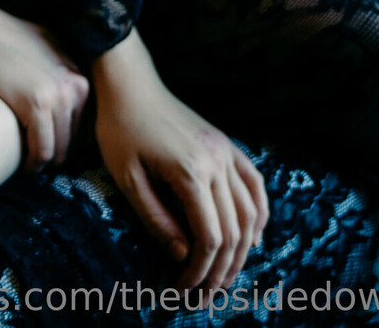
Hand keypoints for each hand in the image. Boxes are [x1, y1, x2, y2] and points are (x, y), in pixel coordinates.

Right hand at [0, 8, 89, 171]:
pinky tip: (25, 165)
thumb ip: (62, 69)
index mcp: (79, 77)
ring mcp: (59, 95)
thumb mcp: (47, 49)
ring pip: (60, 150)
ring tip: (30, 163)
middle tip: (37, 157)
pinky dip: (34, 164)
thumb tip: (66, 93)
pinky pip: (44, 151)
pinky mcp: (38, 105)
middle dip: (57, 152)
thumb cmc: (6, 41)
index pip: (82, 126)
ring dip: (45, 161)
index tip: (48, 146)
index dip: (64, 140)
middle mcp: (76, 86)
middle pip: (74, 140)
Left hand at [93, 31, 267, 293]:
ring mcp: (226, 150)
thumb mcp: (127, 178)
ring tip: (225, 274)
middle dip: (222, 270)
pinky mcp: (226, 143)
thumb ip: (156, 219)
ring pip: (250, 212)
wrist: (130, 84)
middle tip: (205, 295)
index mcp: (190, 171)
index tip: (184, 290)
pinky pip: (254, 183)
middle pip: (234, 231)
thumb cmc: (120, 128)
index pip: (210, 237)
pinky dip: (258, 213)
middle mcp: (217, 161)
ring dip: (243, 250)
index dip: (201, 271)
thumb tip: (183, 256)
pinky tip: (252, 236)